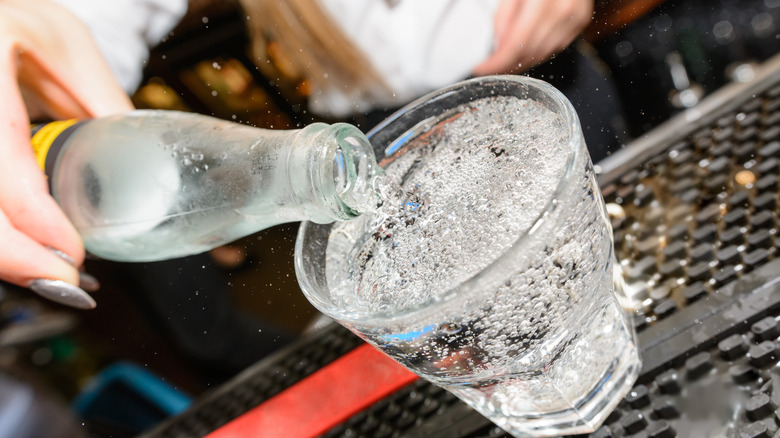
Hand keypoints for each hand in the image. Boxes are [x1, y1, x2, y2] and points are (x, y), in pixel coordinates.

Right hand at [0, 0, 131, 298]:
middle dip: (17, 258)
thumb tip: (145, 163)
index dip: (32, 216)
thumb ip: (100, 101)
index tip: (73, 251)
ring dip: (8, 258)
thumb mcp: (65, 45)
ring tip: (59, 279)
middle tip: (70, 285)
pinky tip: (34, 256)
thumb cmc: (14, 21)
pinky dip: (2, 239)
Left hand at [473, 0, 593, 75]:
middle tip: (490, 65)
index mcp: (542, 1)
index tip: (482, 68)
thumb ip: (504, 15)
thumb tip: (498, 44)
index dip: (497, 62)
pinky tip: (525, 49)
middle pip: (529, 53)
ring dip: (521, 61)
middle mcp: (562, 11)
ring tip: (505, 60)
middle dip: (506, 64)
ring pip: (543, 54)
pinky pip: (556, 47)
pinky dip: (538, 52)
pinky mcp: (580, 21)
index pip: (516, 45)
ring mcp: (574, 18)